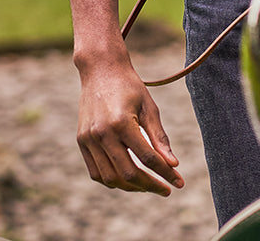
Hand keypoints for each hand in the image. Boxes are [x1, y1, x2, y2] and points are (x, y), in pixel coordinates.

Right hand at [75, 57, 183, 195]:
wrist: (101, 70)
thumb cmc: (131, 87)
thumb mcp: (150, 108)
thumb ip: (159, 137)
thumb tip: (172, 165)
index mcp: (123, 123)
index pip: (147, 158)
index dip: (164, 173)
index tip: (179, 182)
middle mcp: (103, 134)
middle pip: (128, 173)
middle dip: (149, 185)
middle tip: (166, 189)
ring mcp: (88, 140)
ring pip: (110, 178)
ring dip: (131, 187)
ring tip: (149, 185)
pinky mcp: (81, 142)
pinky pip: (96, 172)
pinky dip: (112, 180)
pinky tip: (128, 179)